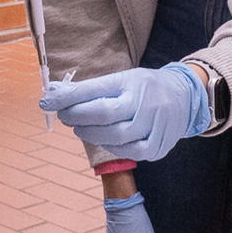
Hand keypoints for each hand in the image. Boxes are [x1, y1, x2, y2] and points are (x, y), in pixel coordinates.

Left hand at [38, 63, 207, 161]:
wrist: (185, 97)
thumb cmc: (144, 87)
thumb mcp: (121, 79)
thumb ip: (90, 89)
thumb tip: (55, 93)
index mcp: (131, 82)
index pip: (93, 90)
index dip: (66, 97)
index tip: (46, 100)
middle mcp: (144, 102)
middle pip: (102, 114)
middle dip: (76, 116)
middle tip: (65, 116)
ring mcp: (153, 126)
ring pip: (114, 137)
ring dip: (90, 134)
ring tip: (80, 127)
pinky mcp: (158, 146)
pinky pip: (130, 153)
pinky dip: (112, 148)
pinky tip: (105, 140)